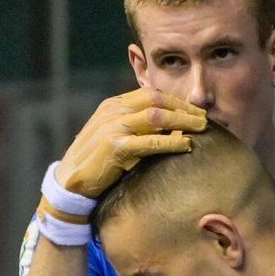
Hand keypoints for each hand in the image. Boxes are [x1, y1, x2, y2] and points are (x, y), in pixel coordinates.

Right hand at [51, 90, 205, 205]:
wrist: (70, 182)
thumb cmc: (96, 162)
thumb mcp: (113, 135)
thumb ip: (134, 126)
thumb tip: (166, 127)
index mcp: (113, 105)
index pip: (151, 93)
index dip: (176, 100)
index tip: (194, 110)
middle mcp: (113, 111)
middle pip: (157, 100)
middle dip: (184, 108)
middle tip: (204, 118)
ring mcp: (113, 127)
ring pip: (157, 117)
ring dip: (183, 121)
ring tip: (201, 128)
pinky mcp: (115, 147)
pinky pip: (150, 142)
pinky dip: (171, 142)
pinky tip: (185, 145)